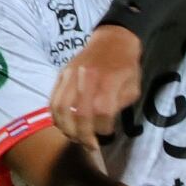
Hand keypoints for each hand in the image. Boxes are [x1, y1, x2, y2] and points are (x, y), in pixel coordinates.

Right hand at [50, 25, 142, 168]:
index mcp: (109, 81)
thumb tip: (104, 125)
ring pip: (61, 108)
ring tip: (74, 138)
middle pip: (79, 114)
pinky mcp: (61, 74)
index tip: (107, 135)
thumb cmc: (126, 66)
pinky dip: (55, 116)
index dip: (103, 129)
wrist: (113, 40)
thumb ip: (119, 106)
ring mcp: (71, 75)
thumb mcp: (133, 87)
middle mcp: (87, 78)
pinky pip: (53, 99)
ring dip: (66, 129)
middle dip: (83, 135)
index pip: (102, 112)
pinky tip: (64, 125)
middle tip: (89, 145)